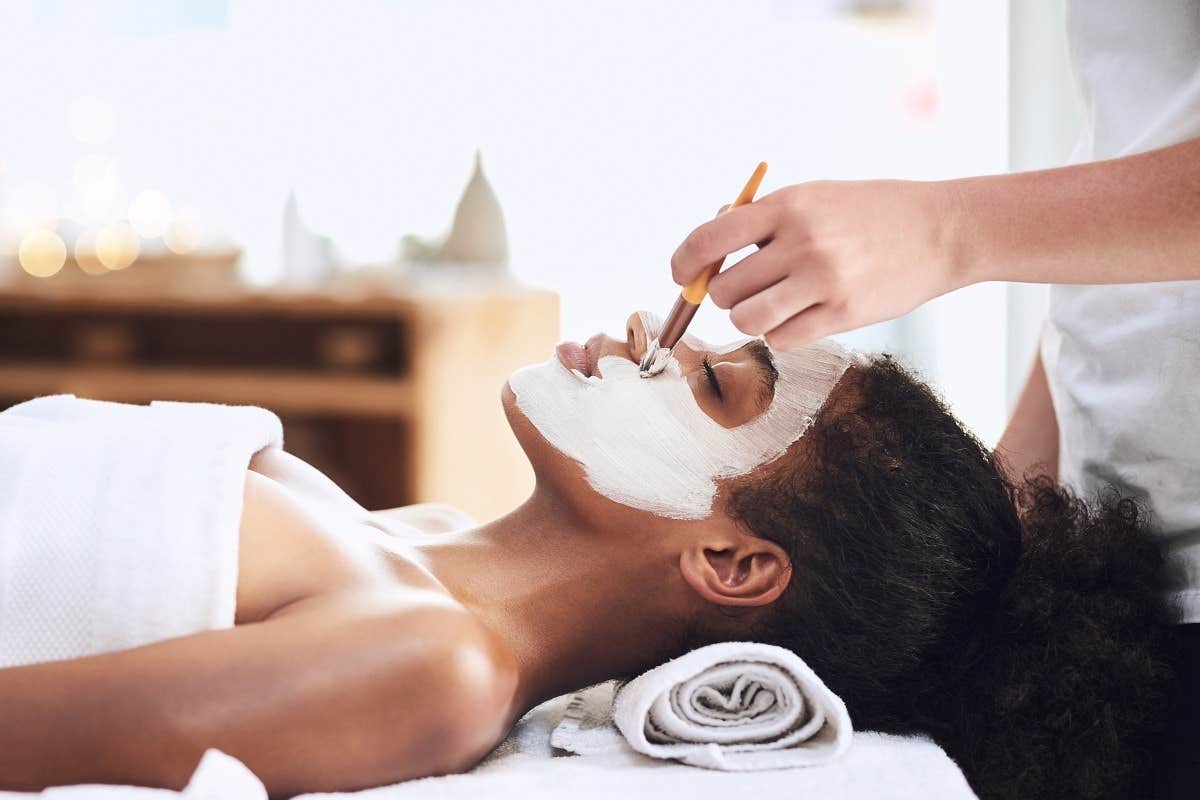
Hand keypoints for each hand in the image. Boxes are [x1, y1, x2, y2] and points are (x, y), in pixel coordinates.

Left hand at [670, 179, 966, 348]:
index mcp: (789, 205)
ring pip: (748, 319)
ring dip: (750, 318)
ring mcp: (824, 281)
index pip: (710, 238)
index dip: (685, 262)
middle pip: (725, 288)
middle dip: (726, 294)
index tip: (683, 274)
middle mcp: (802, 242)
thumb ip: (763, 218)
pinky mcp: (844, 315)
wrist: (942, 229)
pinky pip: (782, 339)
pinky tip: (801, 316)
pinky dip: (781, 333)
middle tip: (748, 288)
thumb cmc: (869, 212)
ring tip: (770, 305)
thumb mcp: (815, 196)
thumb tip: (706, 247)